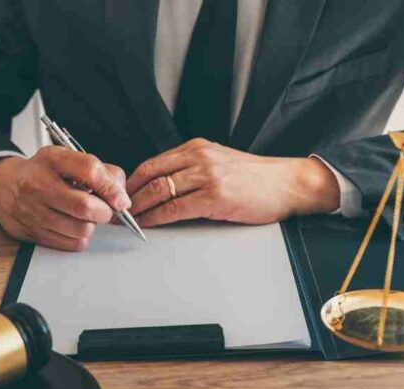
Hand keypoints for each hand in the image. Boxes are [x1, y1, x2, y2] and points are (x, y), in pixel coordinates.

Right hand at [0, 146, 130, 250]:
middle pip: (85, 206)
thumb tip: (121, 194)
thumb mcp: (67, 159)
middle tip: (105, 210)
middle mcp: (39, 185)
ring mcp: (34, 211)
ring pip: (81, 229)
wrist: (3, 187)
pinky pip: (72, 243)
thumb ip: (99, 171)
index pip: (89, 170)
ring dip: (92, 225)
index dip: (111, 187)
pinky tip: (73, 225)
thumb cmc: (43, 173)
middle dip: (105, 212)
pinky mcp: (33, 233)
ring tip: (85, 216)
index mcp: (52, 160)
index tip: (121, 199)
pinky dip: (80, 237)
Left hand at [126, 139, 340, 226]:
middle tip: (117, 209)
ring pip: (160, 191)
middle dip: (130, 195)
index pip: (153, 163)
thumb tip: (164, 188)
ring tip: (128, 220)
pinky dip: (157, 218)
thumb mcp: (220, 162)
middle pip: (151, 176)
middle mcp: (199, 158)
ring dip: (140, 208)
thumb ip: (193, 169)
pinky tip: (149, 224)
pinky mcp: (215, 197)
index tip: (122, 194)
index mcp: (197, 148)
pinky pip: (176, 208)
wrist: (287, 184)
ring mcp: (207, 177)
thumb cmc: (257, 178)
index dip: (133, 181)